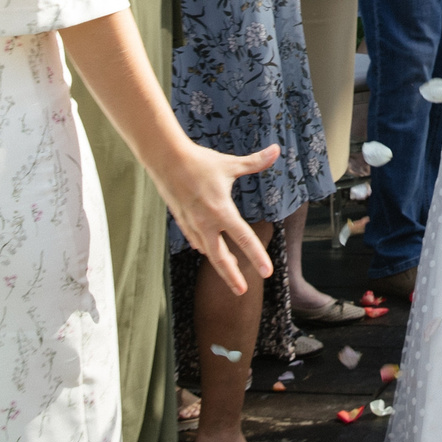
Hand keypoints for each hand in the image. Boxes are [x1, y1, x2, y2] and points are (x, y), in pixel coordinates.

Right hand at [153, 140, 280, 292]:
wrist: (166, 160)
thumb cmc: (200, 161)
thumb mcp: (230, 164)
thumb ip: (255, 162)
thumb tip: (276, 150)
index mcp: (221, 211)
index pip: (244, 239)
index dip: (257, 257)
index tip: (267, 272)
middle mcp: (206, 222)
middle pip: (220, 257)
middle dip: (231, 276)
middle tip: (241, 291)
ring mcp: (192, 224)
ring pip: (207, 250)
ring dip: (219, 262)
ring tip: (230, 272)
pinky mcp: (182, 220)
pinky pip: (195, 240)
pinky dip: (203, 247)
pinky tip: (206, 250)